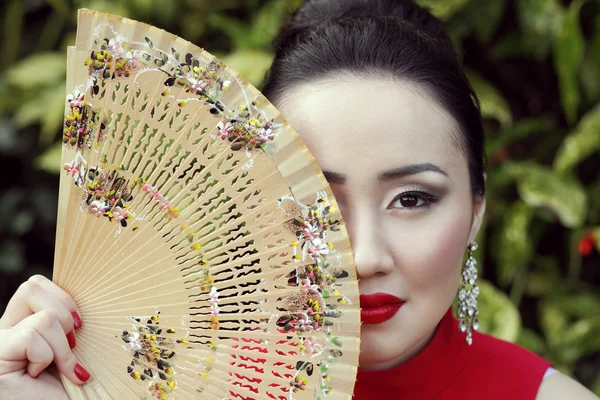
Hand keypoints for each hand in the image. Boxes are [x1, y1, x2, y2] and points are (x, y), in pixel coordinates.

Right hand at [0, 275, 88, 399]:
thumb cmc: (71, 388)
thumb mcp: (76, 347)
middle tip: (70, 345)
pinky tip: (38, 375)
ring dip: (60, 346)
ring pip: (42, 316)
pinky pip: (32, 336)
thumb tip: (92, 292)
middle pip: (32, 286)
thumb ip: (70, 322)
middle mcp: (7, 328)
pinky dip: (47, 357)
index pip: (37, 284)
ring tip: (55, 368)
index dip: (65, 300)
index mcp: (24, 322)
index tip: (79, 328)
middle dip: (64, 314)